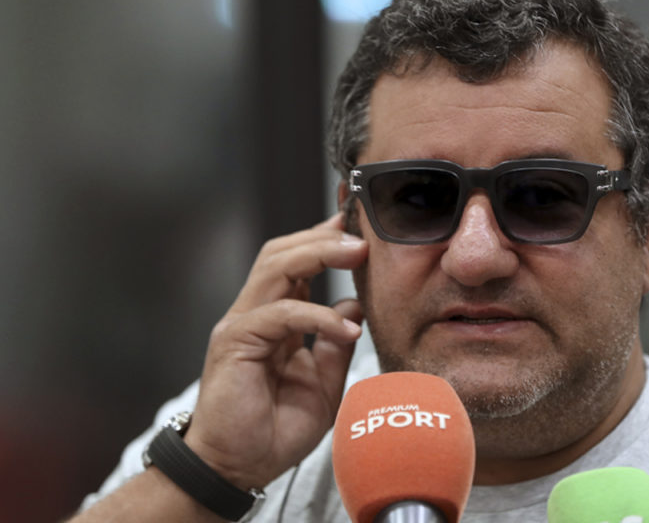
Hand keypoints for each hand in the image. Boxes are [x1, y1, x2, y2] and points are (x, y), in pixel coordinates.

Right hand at [182, 213, 367, 489]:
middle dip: (324, 237)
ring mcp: (241, 325)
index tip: (360, 229)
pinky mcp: (235, 343)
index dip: (324, 242)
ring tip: (358, 254)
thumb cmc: (274, 431)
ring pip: (276, 268)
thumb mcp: (323, 383)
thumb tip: (355, 307)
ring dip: (319, 255)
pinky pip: (280, 314)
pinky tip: (346, 329)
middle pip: (282, 253)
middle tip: (363, 236)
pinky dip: (318, 316)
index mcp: (273, 319)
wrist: (239, 469)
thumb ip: (336, 344)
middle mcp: (253, 314)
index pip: (294, 263)